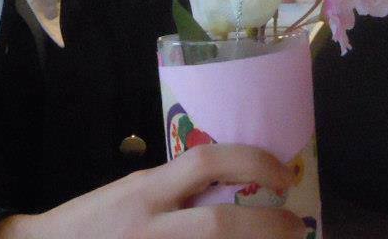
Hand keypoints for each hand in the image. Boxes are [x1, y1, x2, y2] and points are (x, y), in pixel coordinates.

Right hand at [0, 144, 305, 238]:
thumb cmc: (92, 223)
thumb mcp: (131, 193)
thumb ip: (172, 191)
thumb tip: (228, 188)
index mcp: (146, 190)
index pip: (206, 162)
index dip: (252, 161)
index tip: (280, 171)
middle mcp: (150, 225)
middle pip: (222, 225)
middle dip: (270, 226)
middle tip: (295, 225)